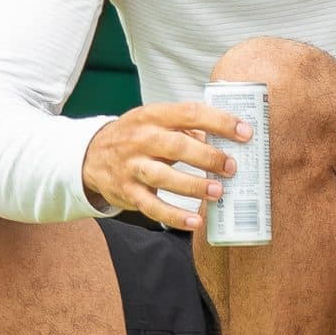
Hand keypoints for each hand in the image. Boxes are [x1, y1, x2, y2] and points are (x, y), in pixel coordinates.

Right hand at [80, 100, 251, 228]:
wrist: (90, 155)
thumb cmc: (134, 136)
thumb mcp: (155, 121)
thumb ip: (187, 129)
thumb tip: (227, 140)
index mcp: (153, 116)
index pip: (190, 113)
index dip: (220, 122)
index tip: (245, 132)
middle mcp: (141, 139)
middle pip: (177, 146)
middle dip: (208, 157)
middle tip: (231, 167)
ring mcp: (132, 167)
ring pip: (163, 177)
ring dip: (193, 186)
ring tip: (218, 192)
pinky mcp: (127, 192)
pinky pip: (152, 207)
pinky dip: (174, 216)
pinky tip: (195, 221)